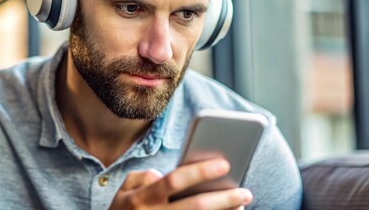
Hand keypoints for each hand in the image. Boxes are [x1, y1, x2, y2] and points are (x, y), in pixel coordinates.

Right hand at [109, 159, 252, 208]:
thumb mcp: (123, 191)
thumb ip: (142, 177)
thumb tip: (164, 176)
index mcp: (142, 198)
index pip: (174, 181)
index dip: (200, 171)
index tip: (225, 163)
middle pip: (194, 206)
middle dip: (223, 198)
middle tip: (245, 192)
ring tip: (241, 207)